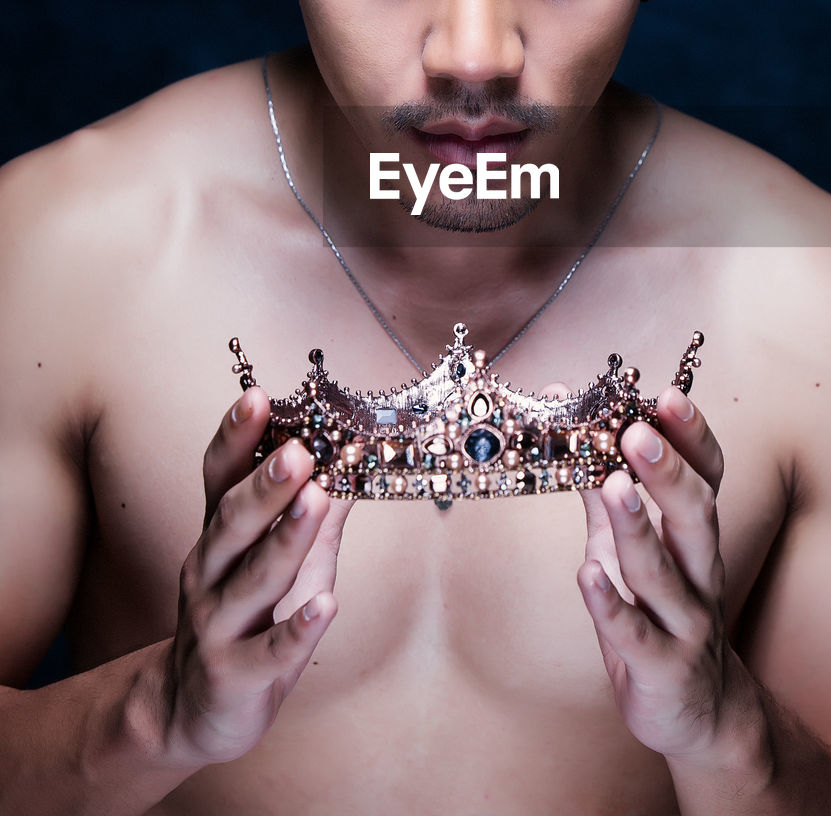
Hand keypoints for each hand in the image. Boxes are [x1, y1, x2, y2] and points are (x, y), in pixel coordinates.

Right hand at [160, 386, 351, 766]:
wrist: (193, 712)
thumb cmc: (247, 619)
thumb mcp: (279, 558)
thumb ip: (314, 509)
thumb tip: (358, 454)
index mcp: (219, 538)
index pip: (218, 478)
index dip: (235, 438)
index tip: (257, 397)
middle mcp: (209, 574)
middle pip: (232, 523)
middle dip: (263, 486)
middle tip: (296, 451)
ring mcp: (218, 627)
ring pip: (251, 580)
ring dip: (285, 539)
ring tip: (316, 501)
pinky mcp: (235, 676)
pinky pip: (270, 651)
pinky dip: (298, 628)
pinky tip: (327, 604)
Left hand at [577, 386, 744, 761]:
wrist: (698, 714)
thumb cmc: (658, 613)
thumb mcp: (628, 545)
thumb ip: (602, 489)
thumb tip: (567, 425)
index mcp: (694, 537)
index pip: (707, 478)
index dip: (692, 438)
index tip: (668, 397)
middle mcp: (699, 574)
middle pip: (696, 517)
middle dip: (669, 474)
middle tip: (638, 434)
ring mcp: (684, 623)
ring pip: (666, 573)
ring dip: (639, 528)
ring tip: (613, 485)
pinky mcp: (660, 667)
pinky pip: (635, 634)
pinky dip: (611, 605)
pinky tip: (587, 575)